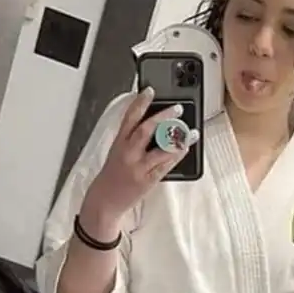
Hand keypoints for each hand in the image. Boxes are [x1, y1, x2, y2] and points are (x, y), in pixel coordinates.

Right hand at [80, 88, 196, 236]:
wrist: (104, 202)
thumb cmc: (112, 177)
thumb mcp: (117, 152)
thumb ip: (131, 138)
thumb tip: (154, 124)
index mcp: (119, 143)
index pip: (129, 117)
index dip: (139, 102)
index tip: (150, 90)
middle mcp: (128, 153)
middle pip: (146, 129)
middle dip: (163, 117)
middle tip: (178, 108)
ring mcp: (138, 168)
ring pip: (159, 149)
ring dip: (177, 138)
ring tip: (190, 131)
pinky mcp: (147, 181)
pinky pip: (165, 166)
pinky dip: (176, 156)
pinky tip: (185, 149)